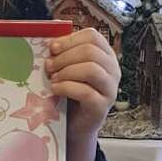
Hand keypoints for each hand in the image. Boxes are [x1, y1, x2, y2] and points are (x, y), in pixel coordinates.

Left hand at [47, 27, 118, 160]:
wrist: (73, 125)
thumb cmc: (69, 93)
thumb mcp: (67, 68)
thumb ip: (63, 53)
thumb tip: (50, 35)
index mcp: (105, 55)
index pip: (92, 36)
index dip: (70, 39)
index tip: (52, 48)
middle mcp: (113, 70)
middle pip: (90, 51)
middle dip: (64, 57)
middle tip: (48, 66)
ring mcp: (110, 89)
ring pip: (91, 69)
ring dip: (66, 71)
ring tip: (52, 79)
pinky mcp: (102, 107)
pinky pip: (85, 92)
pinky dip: (66, 88)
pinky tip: (55, 90)